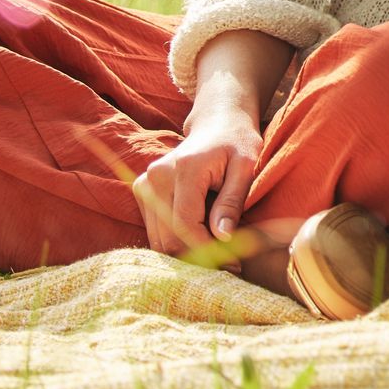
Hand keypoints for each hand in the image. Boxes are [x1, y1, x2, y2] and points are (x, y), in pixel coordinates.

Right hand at [132, 105, 260, 256]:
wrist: (218, 123)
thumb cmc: (237, 141)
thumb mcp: (246, 165)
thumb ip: (232, 200)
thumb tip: (223, 237)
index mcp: (184, 168)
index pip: (186, 224)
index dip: (208, 250)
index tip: (233, 264)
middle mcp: (157, 176)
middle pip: (168, 237)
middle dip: (198, 257)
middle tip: (228, 265)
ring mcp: (145, 183)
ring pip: (159, 238)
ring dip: (186, 252)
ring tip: (218, 254)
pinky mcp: (142, 190)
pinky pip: (156, 229)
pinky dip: (176, 241)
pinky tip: (201, 239)